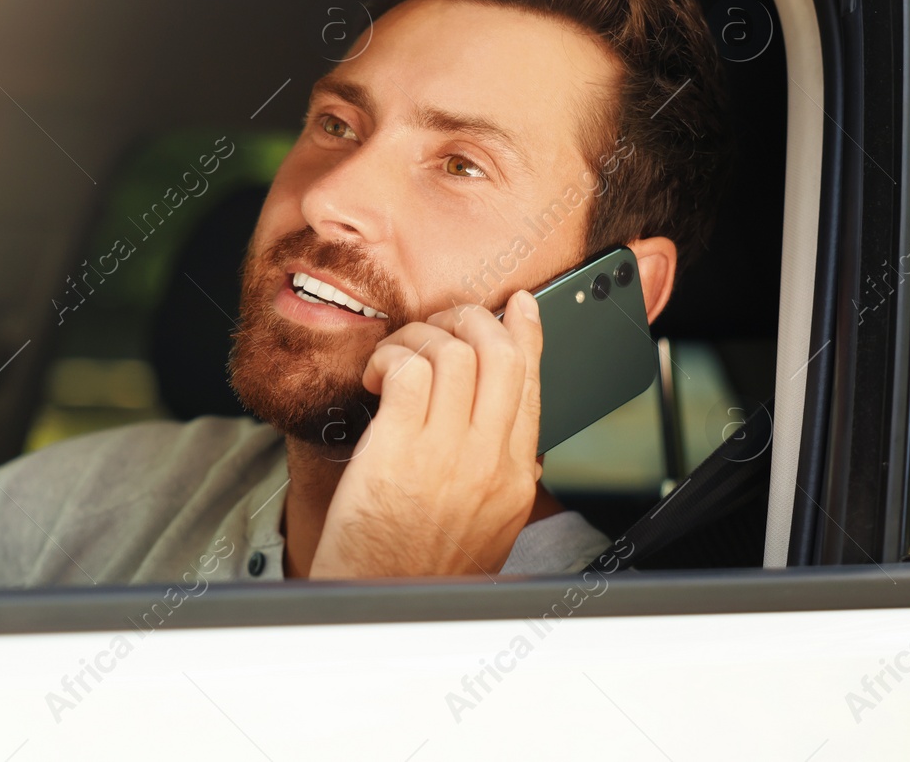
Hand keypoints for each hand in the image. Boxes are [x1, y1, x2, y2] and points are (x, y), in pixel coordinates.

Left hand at [308, 291, 543, 578]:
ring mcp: (445, 454)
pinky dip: (390, 357)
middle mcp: (488, 461)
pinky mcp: (397, 448)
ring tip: (396, 358)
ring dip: (419, 338)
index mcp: (515, 479)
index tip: (520, 305)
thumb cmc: (420, 566)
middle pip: (500, 355)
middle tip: (440, 323)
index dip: (527, 334)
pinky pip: (408, 370)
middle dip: (471, 319)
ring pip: (453, 353)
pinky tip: (376, 377)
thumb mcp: (487, 527)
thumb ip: (501, 477)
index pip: (533, 385)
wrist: (377, 604)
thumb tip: (510, 435)